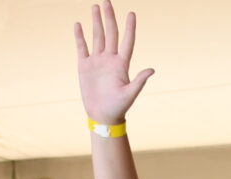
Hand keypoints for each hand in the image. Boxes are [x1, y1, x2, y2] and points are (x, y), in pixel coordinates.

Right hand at [75, 0, 154, 125]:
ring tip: (95, 7)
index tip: (131, 14)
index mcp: (122, 64)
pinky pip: (82, 47)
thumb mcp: (130, 94)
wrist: (102, 116)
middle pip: (110, 34)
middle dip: (109, 17)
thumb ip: (139, 81)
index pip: (127, 41)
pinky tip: (78, 24)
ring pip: (97, 37)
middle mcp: (110, 59)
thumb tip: (152, 70)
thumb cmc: (119, 107)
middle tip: (107, 1)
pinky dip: (80, 36)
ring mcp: (97, 61)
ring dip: (96, 22)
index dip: (129, 28)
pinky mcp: (85, 65)